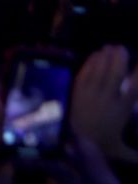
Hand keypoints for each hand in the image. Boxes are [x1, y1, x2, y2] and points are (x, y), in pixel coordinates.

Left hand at [72, 45, 137, 163]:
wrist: (71, 142)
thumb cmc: (99, 146)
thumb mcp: (120, 151)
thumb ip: (135, 154)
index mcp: (120, 110)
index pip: (133, 88)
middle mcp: (106, 99)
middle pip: (114, 74)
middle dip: (119, 59)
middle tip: (121, 47)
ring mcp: (89, 93)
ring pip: (99, 71)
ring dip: (105, 57)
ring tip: (110, 47)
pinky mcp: (76, 91)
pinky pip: (84, 73)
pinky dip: (90, 63)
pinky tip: (95, 55)